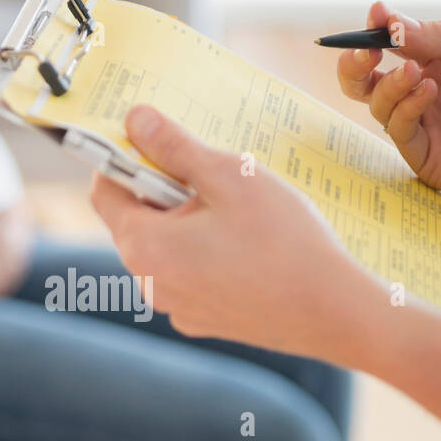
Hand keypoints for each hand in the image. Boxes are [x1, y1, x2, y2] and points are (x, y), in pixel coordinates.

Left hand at [90, 106, 383, 366]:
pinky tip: (248, 247)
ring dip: (188, 222)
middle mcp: (149, 284)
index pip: (105, 191)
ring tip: (238, 212)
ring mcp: (176, 308)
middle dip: (164, 190)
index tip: (157, 141)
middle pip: (136, 221)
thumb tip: (134, 119)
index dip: (124, 159)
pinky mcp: (203, 321)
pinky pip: (190, 276)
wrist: (335, 313)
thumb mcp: (229, 177)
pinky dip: (205, 255)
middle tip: (213, 175)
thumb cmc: (285, 241)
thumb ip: (175, 147)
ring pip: (166, 248)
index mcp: (145, 248)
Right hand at [337, 2, 440, 222]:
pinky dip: (406, 108)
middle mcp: (426, 94)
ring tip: (417, 73)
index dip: (378, 31)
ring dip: (389, 85)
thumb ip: (440, 39)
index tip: (375, 15)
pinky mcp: (425, 159)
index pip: (396, 46)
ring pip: (378, 105)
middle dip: (356, 65)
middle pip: (369, 81)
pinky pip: (398, 131)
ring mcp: (425, 128)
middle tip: (364, 53)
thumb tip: (390, 22)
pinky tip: (428, 92)